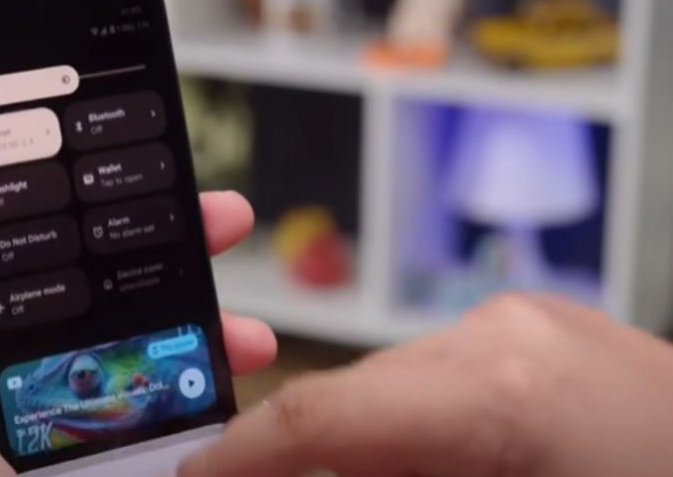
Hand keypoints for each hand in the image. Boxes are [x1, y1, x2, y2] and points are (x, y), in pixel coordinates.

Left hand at [0, 192, 276, 476]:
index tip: (120, 183)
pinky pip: (181, 408)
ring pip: (157, 350)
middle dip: (166, 255)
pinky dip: (218, 387)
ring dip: (210, 325)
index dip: (71, 220)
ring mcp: (89, 427)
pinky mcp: (133, 458)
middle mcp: (36, 389)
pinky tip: (240, 372)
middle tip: (214, 222)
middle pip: (107, 298)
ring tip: (246, 325)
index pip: (26, 271)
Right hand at [180, 294, 672, 476]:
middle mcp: (504, 331)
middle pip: (350, 400)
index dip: (239, 458)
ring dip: (367, 450)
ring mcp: (530, 324)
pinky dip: (419, 435)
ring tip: (372, 469)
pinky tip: (441, 463)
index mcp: (499, 387)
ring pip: (393, 389)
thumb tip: (300, 470)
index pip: (320, 412)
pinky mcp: (547, 336)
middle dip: (303, 461)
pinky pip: (444, 383)